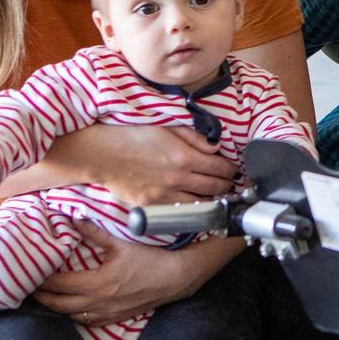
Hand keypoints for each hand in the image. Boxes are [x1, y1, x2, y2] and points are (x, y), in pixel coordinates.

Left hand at [32, 221, 227, 325]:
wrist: (176, 278)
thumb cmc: (149, 258)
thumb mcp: (121, 242)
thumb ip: (94, 232)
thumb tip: (73, 218)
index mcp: (96, 284)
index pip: (58, 284)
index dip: (40, 280)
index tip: (27, 273)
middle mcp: (97, 303)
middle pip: (58, 305)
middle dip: (40, 297)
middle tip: (26, 287)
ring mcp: (105, 314)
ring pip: (70, 316)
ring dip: (55, 308)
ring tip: (43, 298)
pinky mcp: (114, 319)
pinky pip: (86, 322)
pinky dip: (73, 316)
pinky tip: (69, 309)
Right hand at [97, 125, 239, 207]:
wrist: (104, 154)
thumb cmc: (134, 137)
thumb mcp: (167, 128)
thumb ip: (194, 138)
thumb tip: (215, 148)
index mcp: (184, 157)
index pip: (220, 167)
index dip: (232, 169)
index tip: (235, 170)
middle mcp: (178, 178)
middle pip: (215, 187)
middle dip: (228, 185)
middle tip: (232, 184)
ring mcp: (165, 195)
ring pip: (201, 203)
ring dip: (214, 199)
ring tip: (219, 195)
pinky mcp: (153, 206)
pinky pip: (180, 211)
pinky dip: (192, 208)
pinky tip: (196, 204)